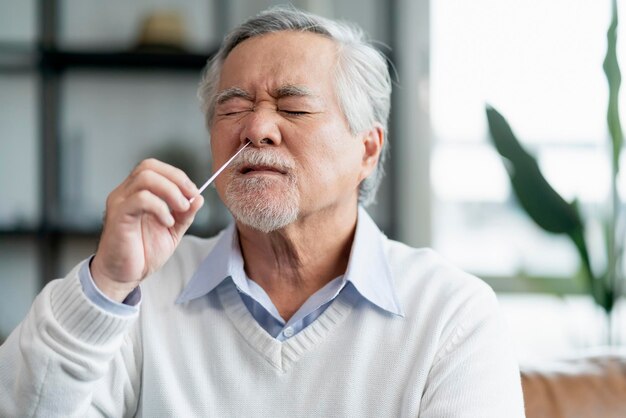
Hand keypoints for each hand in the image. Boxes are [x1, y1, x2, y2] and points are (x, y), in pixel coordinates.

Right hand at [90, 159, 202, 301]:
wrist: (123, 276)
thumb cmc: (142, 252)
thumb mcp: (172, 231)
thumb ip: (185, 215)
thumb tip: (198, 198)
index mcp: (136, 193)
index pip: (154, 168)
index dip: (177, 175)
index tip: (193, 192)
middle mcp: (125, 193)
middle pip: (149, 166)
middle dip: (176, 179)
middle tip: (189, 198)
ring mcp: (120, 202)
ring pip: (145, 178)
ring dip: (170, 191)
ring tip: (180, 210)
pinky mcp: (118, 216)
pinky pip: (140, 199)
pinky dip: (160, 207)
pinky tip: (167, 222)